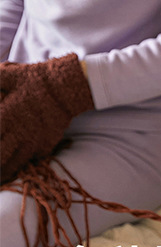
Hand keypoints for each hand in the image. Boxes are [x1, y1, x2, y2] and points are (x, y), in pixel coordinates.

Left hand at [0, 54, 93, 182]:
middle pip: (0, 159)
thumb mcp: (8, 74)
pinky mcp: (45, 145)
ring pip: (12, 166)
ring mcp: (32, 142)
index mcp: (4, 118)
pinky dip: (22, 163)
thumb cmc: (35, 79)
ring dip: (3, 172)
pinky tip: (16, 162)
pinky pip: (31, 160)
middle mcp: (17, 134)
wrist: (67, 87)